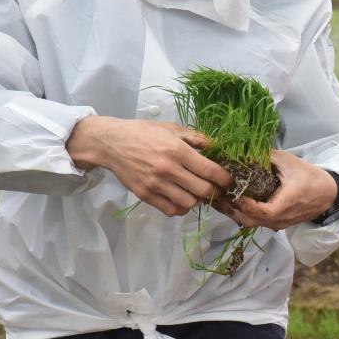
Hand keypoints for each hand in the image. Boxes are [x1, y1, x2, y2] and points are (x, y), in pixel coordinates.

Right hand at [67, 116, 232, 215]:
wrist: (110, 143)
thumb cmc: (143, 132)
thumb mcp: (171, 128)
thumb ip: (196, 138)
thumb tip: (218, 146)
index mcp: (178, 150)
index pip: (211, 171)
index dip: (226, 179)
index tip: (229, 181)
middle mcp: (168, 169)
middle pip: (204, 191)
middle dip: (215, 192)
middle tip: (216, 189)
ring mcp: (155, 184)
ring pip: (189, 203)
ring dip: (197, 200)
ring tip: (196, 192)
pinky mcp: (144, 195)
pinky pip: (171, 210)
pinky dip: (180, 207)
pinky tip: (181, 198)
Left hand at [221, 151, 338, 229]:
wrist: (329, 193)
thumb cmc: (310, 176)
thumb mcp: (290, 161)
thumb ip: (267, 157)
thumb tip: (244, 152)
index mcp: (288, 201)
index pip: (264, 212)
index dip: (247, 206)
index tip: (236, 194)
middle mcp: (283, 217)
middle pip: (252, 221)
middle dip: (233, 210)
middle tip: (220, 196)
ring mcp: (281, 223)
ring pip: (253, 224)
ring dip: (236, 213)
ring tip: (222, 200)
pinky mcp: (279, 224)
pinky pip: (258, 223)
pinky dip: (245, 215)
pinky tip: (235, 204)